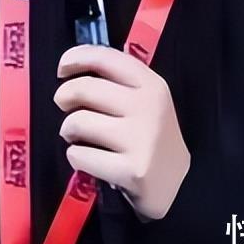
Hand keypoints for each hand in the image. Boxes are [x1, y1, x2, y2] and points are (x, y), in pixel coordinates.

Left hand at [54, 44, 189, 221]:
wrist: (181, 186)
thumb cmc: (150, 137)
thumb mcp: (144, 100)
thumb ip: (115, 81)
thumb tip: (70, 68)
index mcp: (151, 84)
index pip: (104, 57)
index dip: (74, 58)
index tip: (62, 70)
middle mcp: (148, 107)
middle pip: (84, 88)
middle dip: (64, 97)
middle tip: (66, 107)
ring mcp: (142, 139)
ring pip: (77, 121)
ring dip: (68, 130)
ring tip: (78, 136)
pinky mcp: (132, 170)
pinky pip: (80, 155)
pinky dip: (76, 157)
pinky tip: (89, 159)